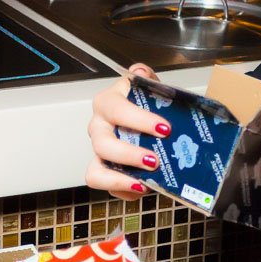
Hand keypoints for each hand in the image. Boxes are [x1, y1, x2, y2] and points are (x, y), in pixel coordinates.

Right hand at [83, 63, 170, 200]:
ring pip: (96, 171)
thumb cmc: (151, 107)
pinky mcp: (105, 172)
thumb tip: (139, 71)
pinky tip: (143, 188)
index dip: (138, 119)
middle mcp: (99, 127)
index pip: (114, 108)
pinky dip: (125, 190)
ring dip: (120, 178)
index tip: (164, 128)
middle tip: (155, 160)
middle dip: (129, 154)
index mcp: (109, 103)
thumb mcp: (153, 90)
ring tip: (144, 182)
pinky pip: (107, 186)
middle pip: (103, 144)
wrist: (156, 126)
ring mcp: (100, 152)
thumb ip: (147, 80)